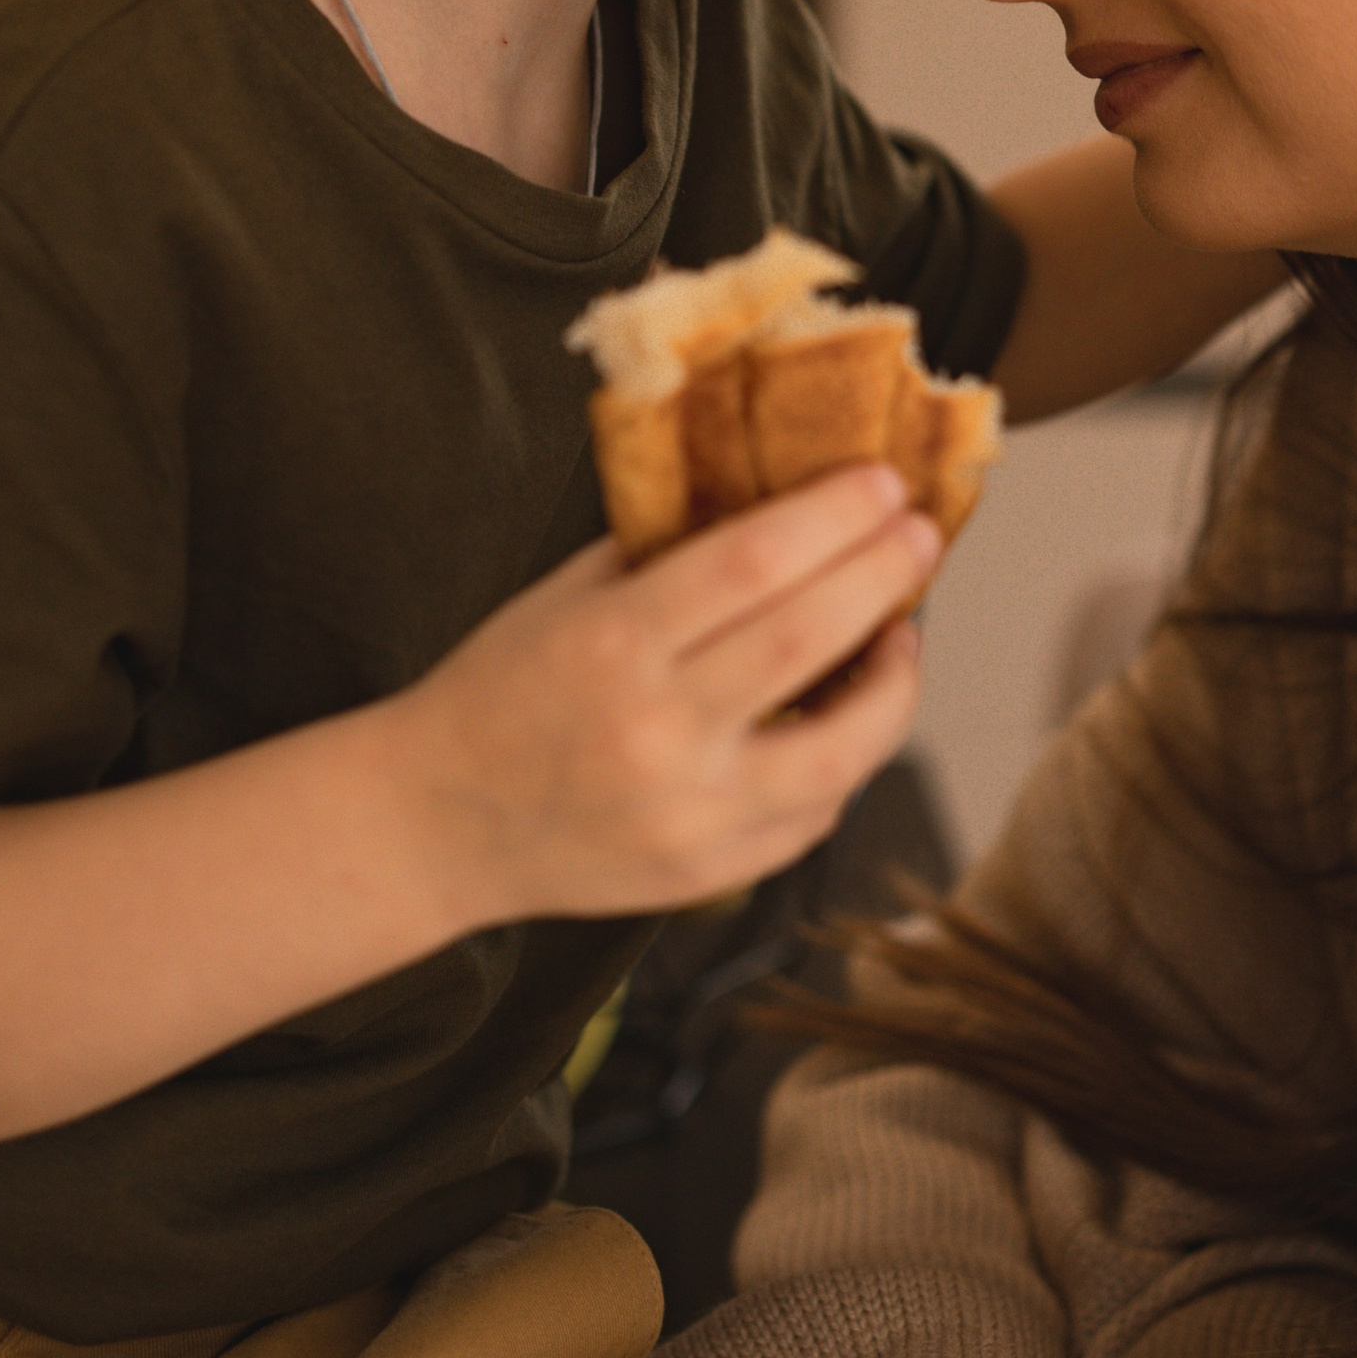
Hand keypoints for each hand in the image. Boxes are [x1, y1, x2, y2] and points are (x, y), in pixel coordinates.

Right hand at [396, 463, 939, 926]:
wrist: (437, 823)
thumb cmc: (502, 690)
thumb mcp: (566, 596)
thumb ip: (669, 552)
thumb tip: (785, 500)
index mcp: (614, 646)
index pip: (755, 563)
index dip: (836, 516)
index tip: (883, 483)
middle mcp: (659, 734)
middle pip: (812, 639)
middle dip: (885, 574)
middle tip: (919, 534)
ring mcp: (693, 817)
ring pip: (847, 749)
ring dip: (895, 680)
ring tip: (899, 634)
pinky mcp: (712, 874)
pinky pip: (817, 812)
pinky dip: (847, 757)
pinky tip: (845, 715)